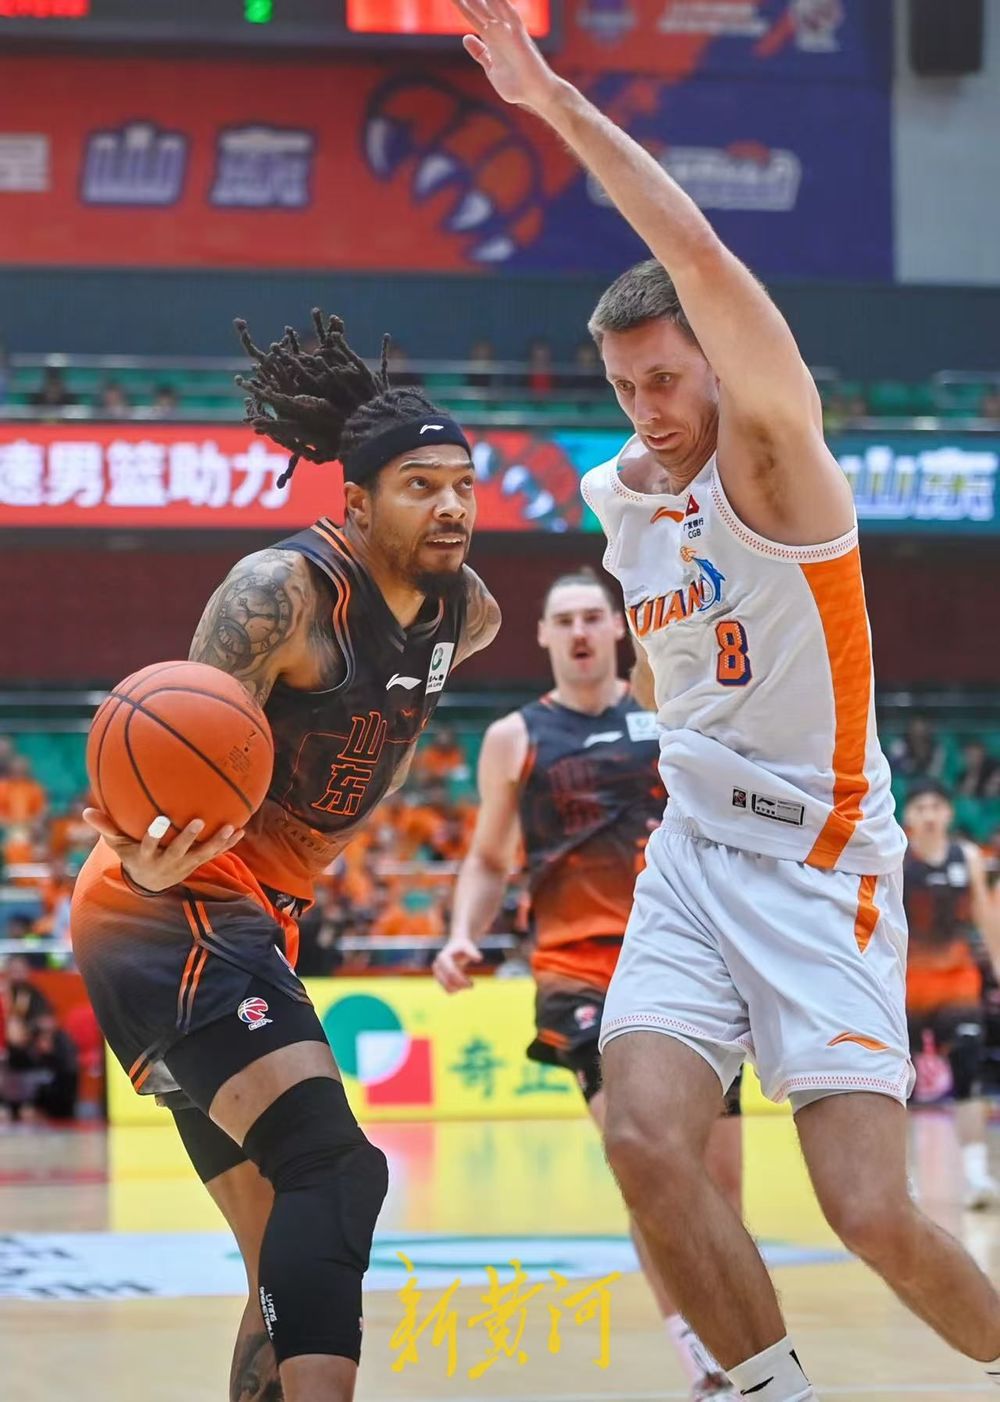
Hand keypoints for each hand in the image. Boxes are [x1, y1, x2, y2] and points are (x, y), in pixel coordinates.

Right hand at [83, 808, 245, 892]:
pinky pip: (215, 854)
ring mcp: (185, 865)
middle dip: (188, 838)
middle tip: (199, 821)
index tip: (160, 820)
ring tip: (230, 828)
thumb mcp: (119, 845)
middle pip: (179, 851)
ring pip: (203, 855)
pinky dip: (228, 844)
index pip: (148, 846)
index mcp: (147, 856)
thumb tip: (86, 811)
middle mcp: (167, 862)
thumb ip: (107, 828)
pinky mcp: (198, 864)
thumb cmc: (133, 855)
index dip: (154, 835)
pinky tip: (241, 829)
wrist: (152, 883)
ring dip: (217, 842)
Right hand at [432, 933, 483, 992]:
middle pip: (448, 981)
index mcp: (443, 957)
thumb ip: (473, 952)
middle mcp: (437, 966)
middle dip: (461, 985)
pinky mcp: (439, 978)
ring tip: (469, 985)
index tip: (472, 983)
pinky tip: (464, 985)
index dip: (461, 979)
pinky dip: (456, 989)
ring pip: (447, 987)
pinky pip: (447, 989)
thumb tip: (479, 959)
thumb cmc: (463, 946)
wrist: (456, 945)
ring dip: (459, 988)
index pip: (451, 973)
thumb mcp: (468, 946)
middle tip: (472, 985)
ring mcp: (437, 972)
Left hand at [453, 0, 562, 112]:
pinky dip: (502, 4)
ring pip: (494, 6)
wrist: (535, 94)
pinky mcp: (519, 36)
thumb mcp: (491, 69)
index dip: (461, 7)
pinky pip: (510, 15)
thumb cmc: (517, 85)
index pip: (473, 18)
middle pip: (481, 8)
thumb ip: (480, 53)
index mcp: (491, 40)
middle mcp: (500, 32)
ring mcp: (509, 32)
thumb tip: (466, 37)